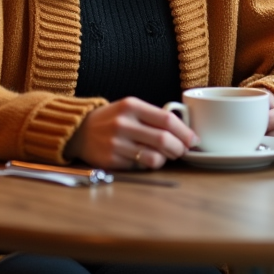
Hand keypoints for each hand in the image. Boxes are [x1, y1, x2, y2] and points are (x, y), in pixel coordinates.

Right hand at [66, 97, 197, 169]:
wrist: (79, 130)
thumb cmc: (112, 118)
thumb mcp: (131, 108)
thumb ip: (154, 116)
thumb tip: (184, 131)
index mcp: (132, 106)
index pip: (167, 120)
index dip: (185, 132)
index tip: (194, 139)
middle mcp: (123, 124)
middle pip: (163, 140)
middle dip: (179, 148)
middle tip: (183, 151)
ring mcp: (116, 143)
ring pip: (153, 158)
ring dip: (166, 160)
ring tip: (165, 156)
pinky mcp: (111, 161)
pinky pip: (139, 167)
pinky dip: (148, 165)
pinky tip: (145, 159)